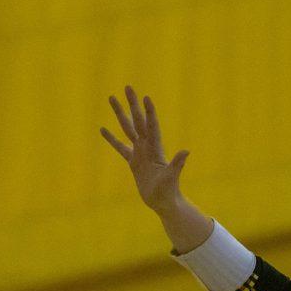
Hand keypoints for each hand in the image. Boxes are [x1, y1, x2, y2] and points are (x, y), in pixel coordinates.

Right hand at [100, 85, 189, 212]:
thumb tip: (186, 151)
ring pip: (128, 129)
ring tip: (112, 98)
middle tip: (128, 87)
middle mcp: (147, 147)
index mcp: (155, 149)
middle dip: (133, 104)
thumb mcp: (171, 177)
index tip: (146, 97)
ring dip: (120, 114)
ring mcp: (140, 153)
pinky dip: (112, 139)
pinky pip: (120, 147)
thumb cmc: (168, 192)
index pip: (152, 126)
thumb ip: (177, 164)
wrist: (164, 203)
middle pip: (138, 121)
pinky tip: (103, 129)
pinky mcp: (133, 162)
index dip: (149, 112)